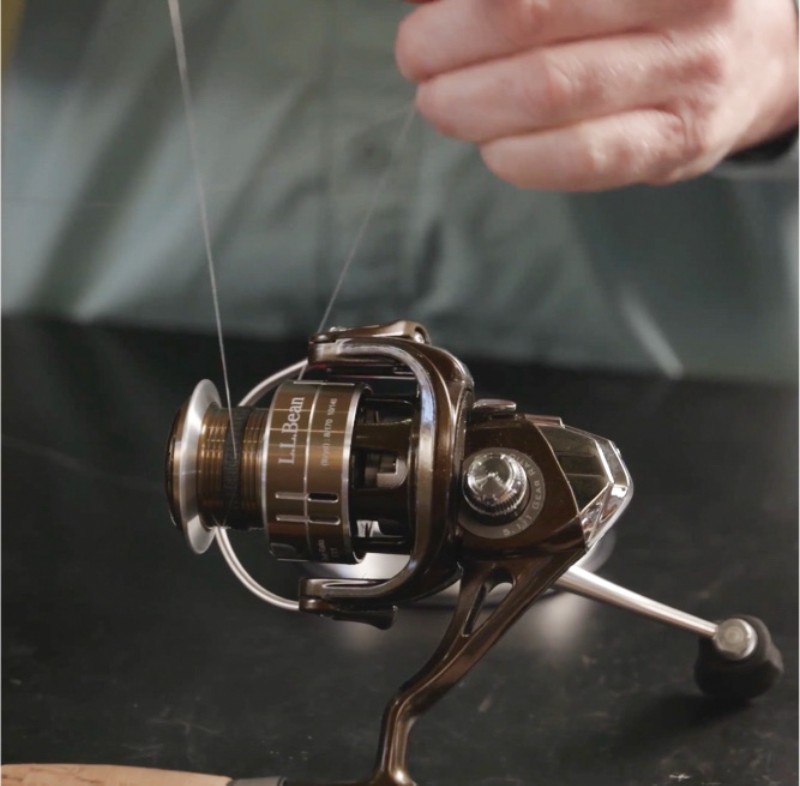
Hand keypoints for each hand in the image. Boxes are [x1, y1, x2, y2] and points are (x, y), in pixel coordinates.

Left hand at [396, 0, 798, 189]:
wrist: (755, 59)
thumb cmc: (653, 6)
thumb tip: (426, 1)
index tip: (420, 10)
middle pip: (527, 16)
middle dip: (446, 43)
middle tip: (417, 56)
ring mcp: (691, 73)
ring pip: (548, 90)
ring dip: (469, 105)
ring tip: (440, 103)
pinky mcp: (679, 142)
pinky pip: (583, 158)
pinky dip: (519, 158)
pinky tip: (492, 149)